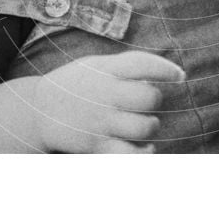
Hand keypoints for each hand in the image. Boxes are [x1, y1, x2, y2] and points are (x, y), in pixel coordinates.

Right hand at [33, 51, 184, 152]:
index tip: (179, 75)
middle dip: (157, 100)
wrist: (38, 110)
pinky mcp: (96, 145)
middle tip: (149, 101)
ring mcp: (101, 122)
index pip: (142, 64)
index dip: (166, 69)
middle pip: (149, 98)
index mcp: (106, 70)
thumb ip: (126, 66)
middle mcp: (104, 95)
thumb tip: (162, 71)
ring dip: (152, 126)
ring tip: (144, 123)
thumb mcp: (97, 64)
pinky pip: (129, 155)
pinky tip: (146, 148)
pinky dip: (143, 153)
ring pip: (144, 127)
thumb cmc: (76, 83)